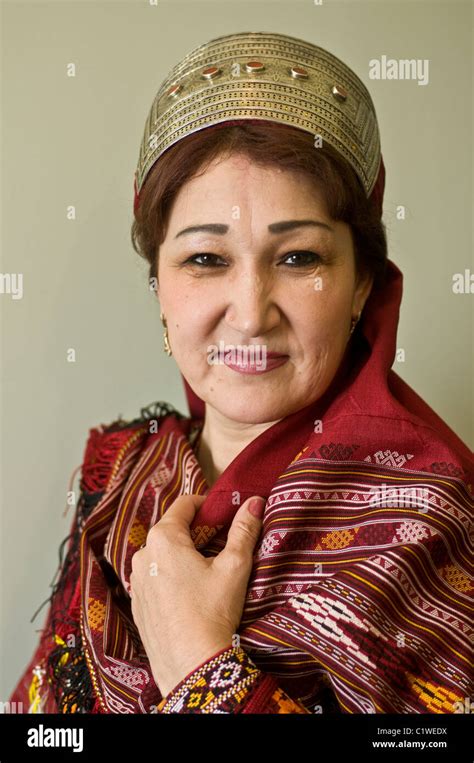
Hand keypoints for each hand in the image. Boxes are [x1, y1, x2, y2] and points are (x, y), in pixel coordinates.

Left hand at [129, 493, 265, 696]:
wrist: (191, 666)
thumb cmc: (212, 611)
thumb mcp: (234, 566)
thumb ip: (244, 530)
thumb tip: (253, 502)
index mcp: (163, 539)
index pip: (184, 505)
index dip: (207, 505)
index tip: (224, 513)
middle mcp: (142, 556)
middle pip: (172, 530)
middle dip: (197, 532)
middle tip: (222, 543)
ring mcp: (137, 582)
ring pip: (162, 556)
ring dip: (184, 555)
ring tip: (209, 571)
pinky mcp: (138, 605)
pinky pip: (155, 579)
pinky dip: (172, 578)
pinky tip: (193, 595)